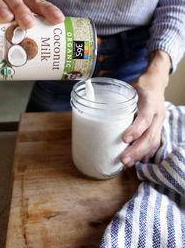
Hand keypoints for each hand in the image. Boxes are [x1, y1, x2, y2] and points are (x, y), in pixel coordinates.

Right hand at [0, 0, 64, 27]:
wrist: (4, 7)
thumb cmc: (22, 15)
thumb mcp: (36, 18)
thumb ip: (48, 24)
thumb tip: (66, 36)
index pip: (39, 3)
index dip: (49, 10)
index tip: (58, 19)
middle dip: (22, 10)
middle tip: (28, 23)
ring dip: (1, 8)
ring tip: (7, 18)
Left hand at [120, 50, 170, 166]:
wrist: (156, 84)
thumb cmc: (139, 86)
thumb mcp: (128, 86)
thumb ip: (113, 94)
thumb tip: (89, 98)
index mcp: (149, 101)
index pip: (145, 118)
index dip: (136, 130)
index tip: (124, 139)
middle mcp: (157, 114)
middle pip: (150, 136)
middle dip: (137, 150)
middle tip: (123, 159)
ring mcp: (159, 123)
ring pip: (154, 143)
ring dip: (140, 155)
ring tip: (127, 163)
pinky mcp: (158, 129)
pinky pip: (154, 144)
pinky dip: (145, 154)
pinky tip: (137, 161)